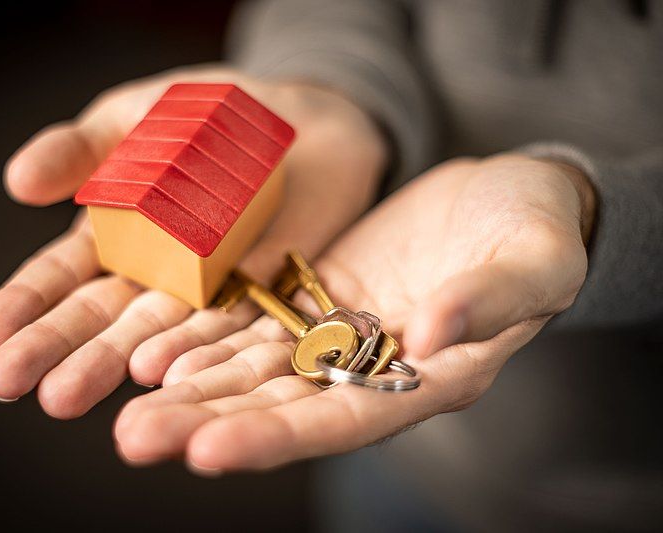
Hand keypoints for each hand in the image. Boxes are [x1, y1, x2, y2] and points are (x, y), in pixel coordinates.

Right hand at [0, 66, 386, 416]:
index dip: (22, 306)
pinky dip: (195, 346)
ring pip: (154, 331)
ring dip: (109, 362)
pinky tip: (162, 372)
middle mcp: (155, 272)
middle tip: (7, 383)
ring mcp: (207, 284)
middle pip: (99, 316)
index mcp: (114, 234)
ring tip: (64, 395)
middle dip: (53, 349)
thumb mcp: (131, 118)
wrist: (304, 117)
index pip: (61, 278)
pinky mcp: (262, 287)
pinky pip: (229, 320)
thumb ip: (80, 149)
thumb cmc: (206, 116)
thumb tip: (18, 181)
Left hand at [113, 154, 594, 472]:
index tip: (209, 451)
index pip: (344, 421)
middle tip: (135, 439)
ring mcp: (342, 333)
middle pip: (282, 406)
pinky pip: (258, 323)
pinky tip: (160, 353)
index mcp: (431, 378)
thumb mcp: (533, 261)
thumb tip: (434, 332)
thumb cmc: (536, 231)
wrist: (509, 196)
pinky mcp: (321, 295)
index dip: (277, 437)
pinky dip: (211, 339)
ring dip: (193, 389)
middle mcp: (376, 369)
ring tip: (127, 409)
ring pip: (257, 370)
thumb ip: (491, 300)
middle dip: (209, 423)